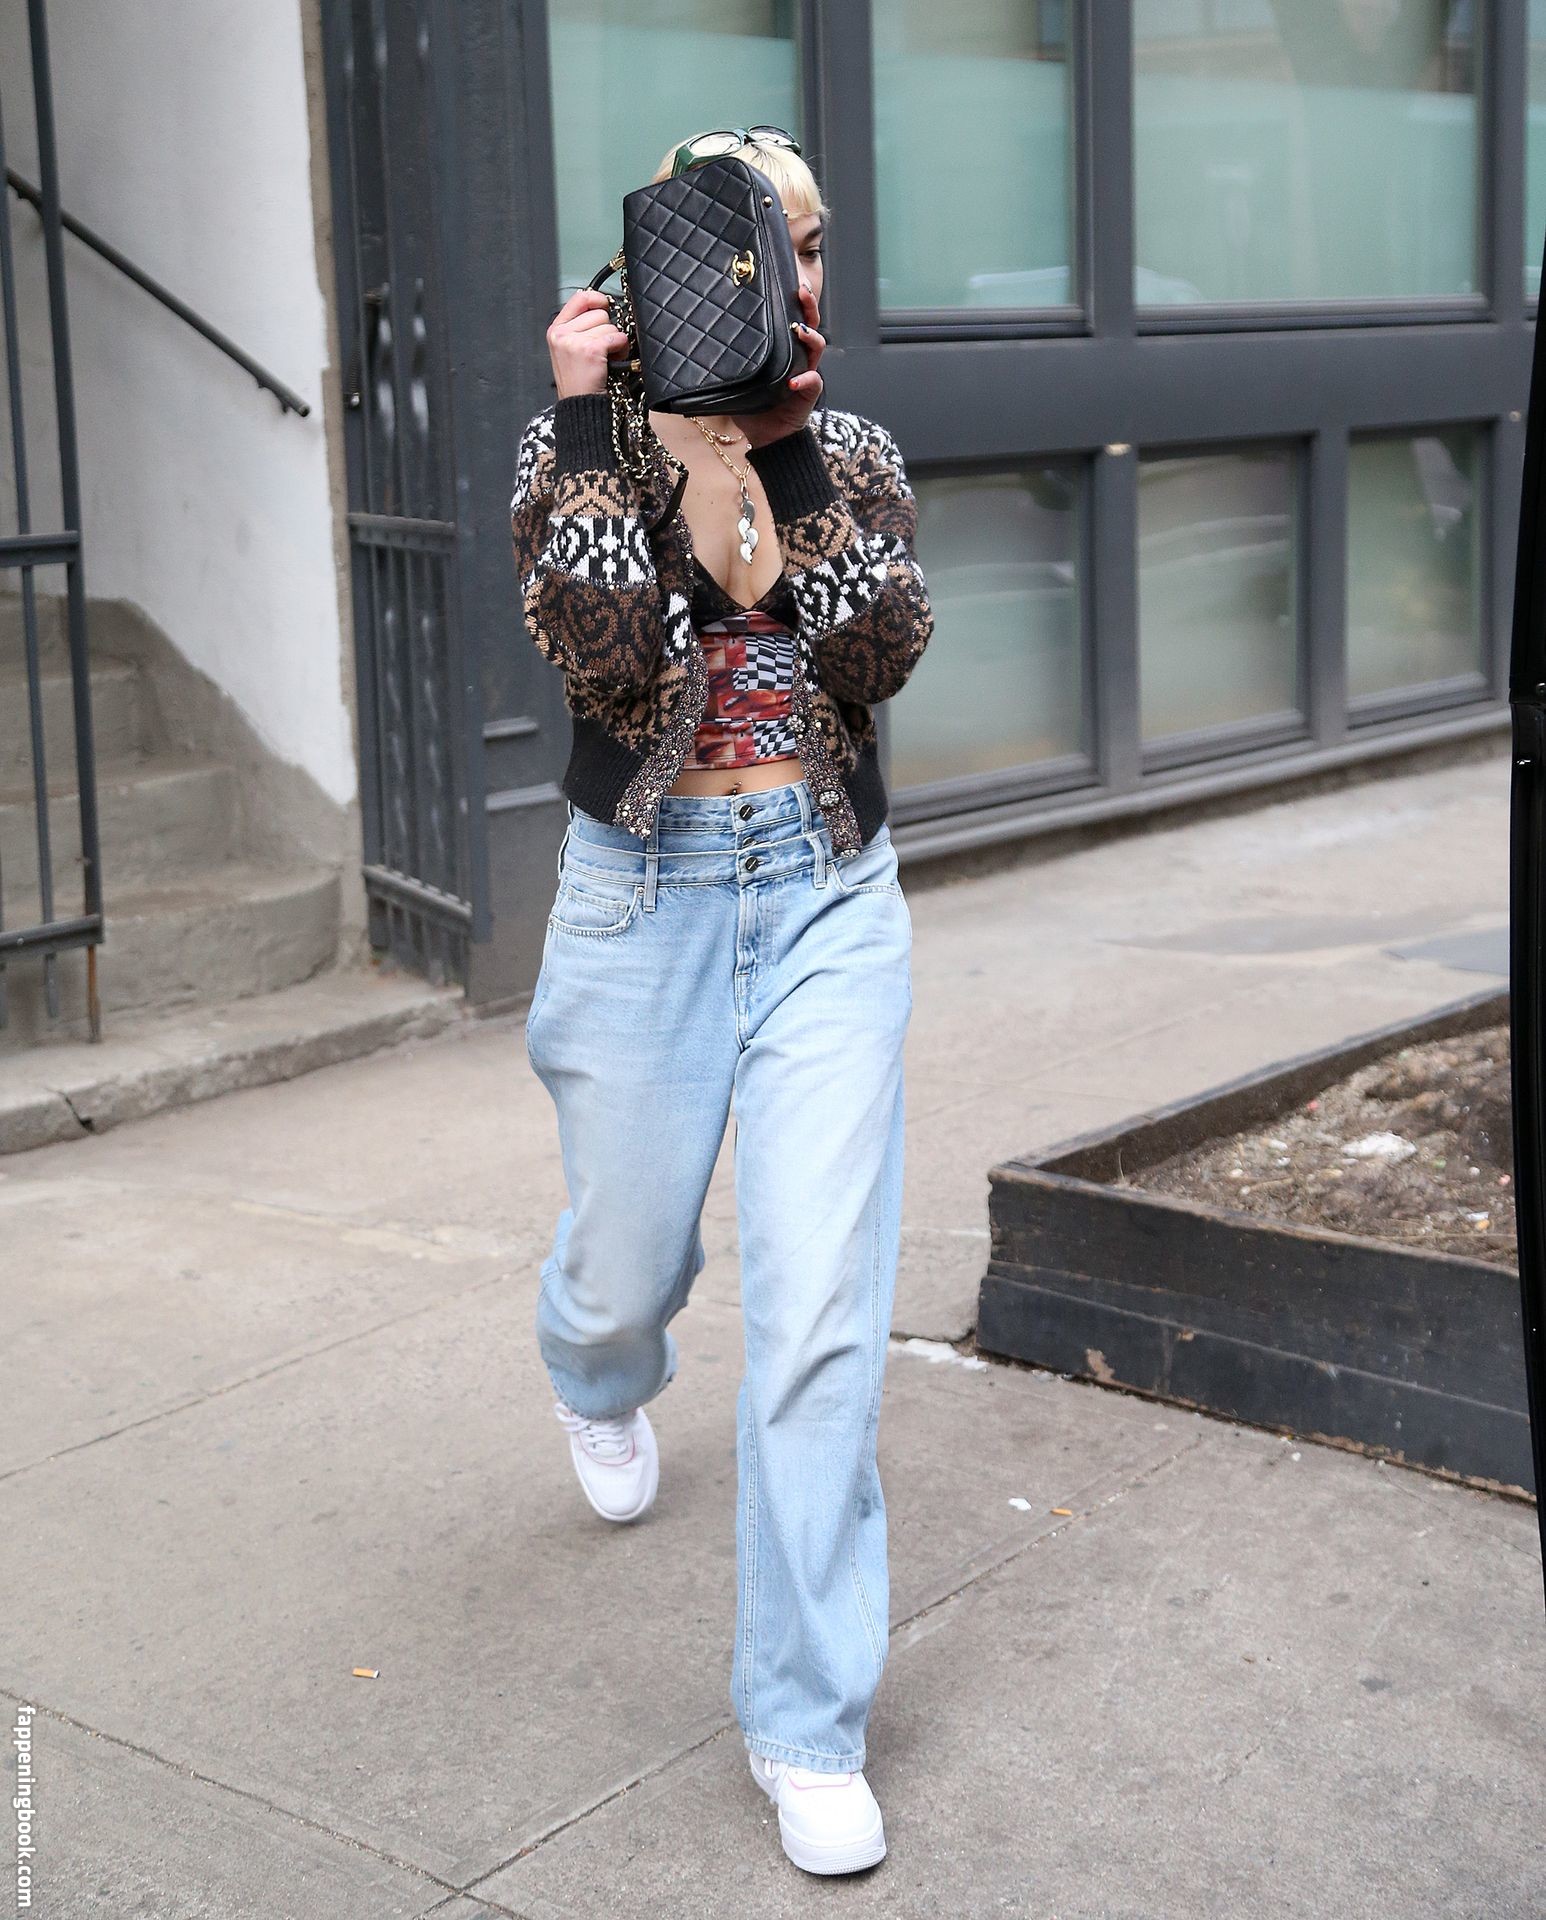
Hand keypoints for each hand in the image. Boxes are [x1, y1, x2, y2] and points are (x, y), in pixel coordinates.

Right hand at [547, 288, 630, 397]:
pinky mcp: (590, 350)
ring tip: (607, 357)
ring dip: (614, 341)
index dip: (597, 299)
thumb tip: (600, 307)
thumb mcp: (568, 349)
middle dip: (607, 329)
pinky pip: (616, 337)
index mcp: (556, 329)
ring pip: (609, 325)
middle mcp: (562, 333)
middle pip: (599, 313)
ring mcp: (574, 341)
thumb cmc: (578, 380)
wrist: (579, 404)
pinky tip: (613, 360)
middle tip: (604, 347)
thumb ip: (579, 327)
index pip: (579, 298)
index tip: (605, 305)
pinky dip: (620, 348)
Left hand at [733, 283, 825, 449]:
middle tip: (801, 292)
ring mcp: (806, 371)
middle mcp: (797, 355)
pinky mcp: (810, 392)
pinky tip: (793, 380)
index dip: (792, 299)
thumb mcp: (736, 374)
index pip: (791, 316)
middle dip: (808, 306)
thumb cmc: (752, 402)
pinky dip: (805, 380)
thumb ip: (726, 356)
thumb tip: (695, 336)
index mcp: (783, 347)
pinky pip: (813, 381)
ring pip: (817, 346)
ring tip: (799, 331)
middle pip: (810, 323)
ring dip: (810, 337)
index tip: (786, 279)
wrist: (765, 433)